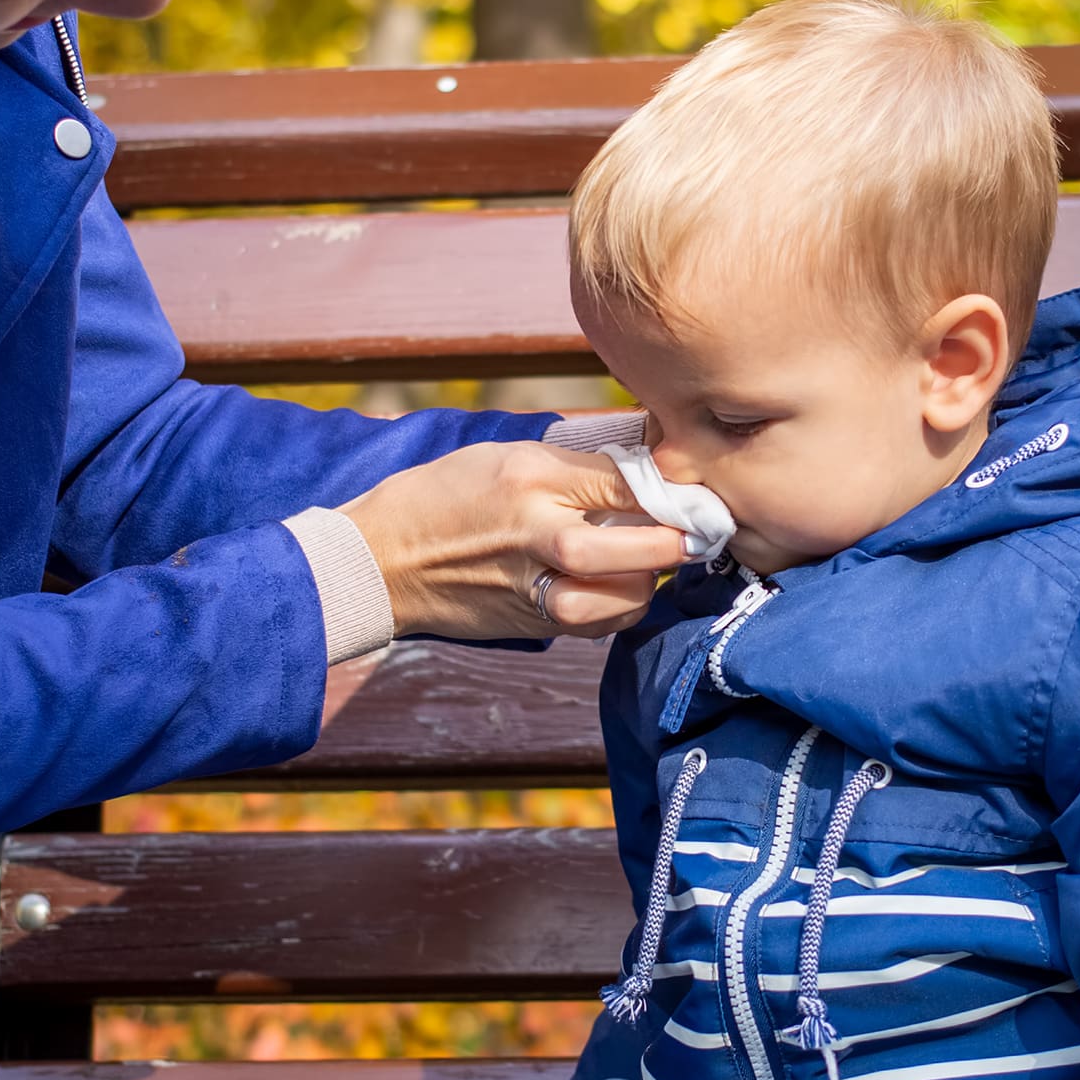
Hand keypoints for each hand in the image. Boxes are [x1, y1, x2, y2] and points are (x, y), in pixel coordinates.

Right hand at [338, 440, 690, 641]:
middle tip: (696, 533)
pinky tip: (621, 589)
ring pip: (624, 596)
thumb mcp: (505, 455)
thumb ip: (576, 464)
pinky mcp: (531, 622)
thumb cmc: (445, 496)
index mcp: (532, 477)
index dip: (673, 486)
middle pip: (636, 545)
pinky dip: (620, 608)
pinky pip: (598, 624)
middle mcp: (537, 532)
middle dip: (677, 540)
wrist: (383, 560)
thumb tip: (648, 463)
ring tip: (654, 564)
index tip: (695, 488)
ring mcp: (534, 584)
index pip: (626, 481)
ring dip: (650, 582)